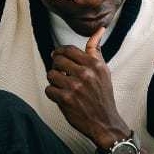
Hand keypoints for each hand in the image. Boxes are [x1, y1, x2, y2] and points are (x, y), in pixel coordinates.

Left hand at [44, 27, 126, 144]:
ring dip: (54, 81)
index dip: (60, 52)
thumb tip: (98, 30)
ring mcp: (75, 86)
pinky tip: (62, 97)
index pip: (69, 49)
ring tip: (62, 87)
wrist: (105, 122)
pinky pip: (49, 89)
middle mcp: (86, 73)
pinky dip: (53, 94)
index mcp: (95, 64)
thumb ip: (96, 51)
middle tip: (60, 74)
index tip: (57, 57)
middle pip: (57, 60)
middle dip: (56, 67)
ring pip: (51, 74)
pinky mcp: (66, 99)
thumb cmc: (103, 96)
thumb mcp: (104, 71)